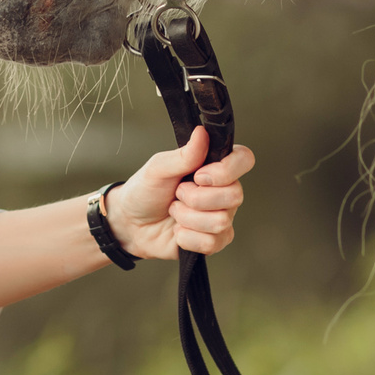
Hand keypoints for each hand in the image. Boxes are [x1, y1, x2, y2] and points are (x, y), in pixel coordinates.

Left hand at [103, 127, 252, 260]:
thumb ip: (184, 154)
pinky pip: (211, 242)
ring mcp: (221, 217)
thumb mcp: (158, 168)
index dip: (226, 170)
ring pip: (221, 221)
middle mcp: (224, 191)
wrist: (131, 222)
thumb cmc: (145, 190)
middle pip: (235, 195)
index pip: (244, 159)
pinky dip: (186, 237)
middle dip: (197, 198)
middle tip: (177, 194)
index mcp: (215, 167)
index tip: (199, 176)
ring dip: (188, 218)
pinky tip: (177, 230)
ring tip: (175, 211)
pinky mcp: (213, 241)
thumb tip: (202, 132)